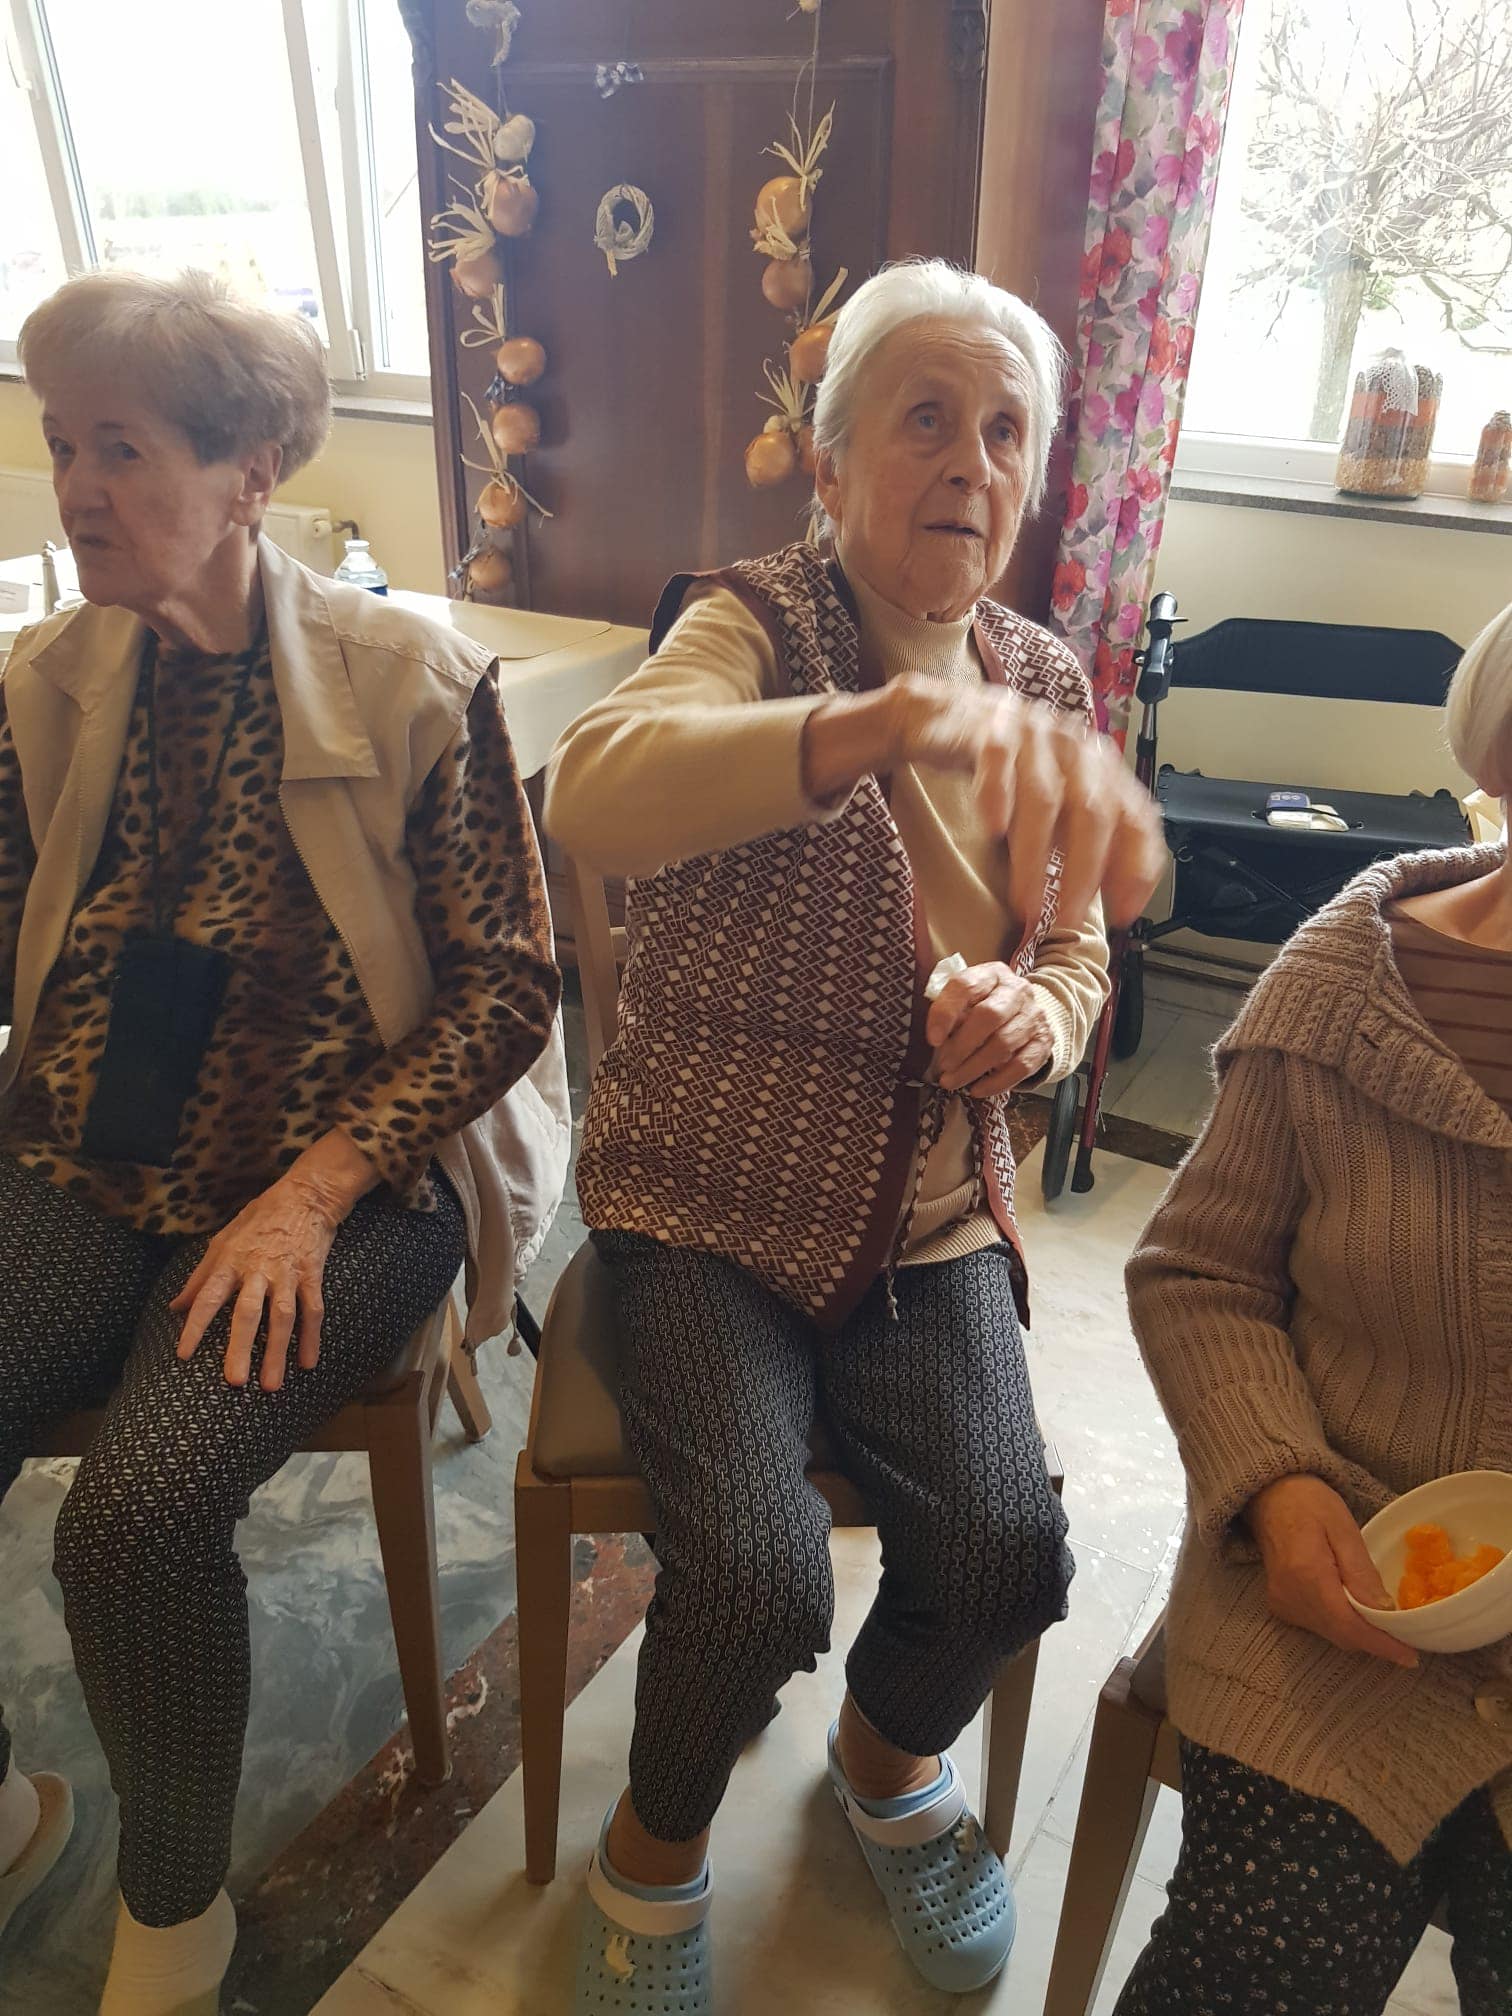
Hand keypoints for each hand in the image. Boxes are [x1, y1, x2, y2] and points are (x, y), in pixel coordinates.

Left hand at [170, 1129, 375, 1390]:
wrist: (306, 1196)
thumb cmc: (259, 1219)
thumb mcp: (222, 1240)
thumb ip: (200, 1276)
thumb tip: (174, 1307)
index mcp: (231, 1261)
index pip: (208, 1297)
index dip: (196, 1326)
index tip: (184, 1355)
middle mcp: (258, 1270)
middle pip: (248, 1313)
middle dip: (240, 1348)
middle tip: (234, 1382)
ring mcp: (288, 1274)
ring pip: (282, 1318)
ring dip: (277, 1352)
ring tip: (271, 1386)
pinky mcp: (313, 1275)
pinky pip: (313, 1310)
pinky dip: (311, 1337)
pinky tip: (308, 1363)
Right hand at [893, 679, 1165, 948]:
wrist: (946, 715)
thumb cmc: (1007, 767)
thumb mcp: (1054, 801)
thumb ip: (1077, 837)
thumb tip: (1098, 895)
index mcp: (1101, 768)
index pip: (1137, 818)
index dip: (1136, 867)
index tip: (1123, 913)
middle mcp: (1075, 748)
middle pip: (1092, 812)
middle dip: (1084, 872)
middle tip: (1068, 919)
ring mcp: (1034, 735)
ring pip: (1043, 797)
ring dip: (1036, 857)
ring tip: (1026, 903)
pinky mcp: (990, 728)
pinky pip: (998, 761)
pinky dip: (997, 796)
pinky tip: (993, 830)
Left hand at [927, 962, 1051, 1094]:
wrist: (1025, 1015)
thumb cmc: (984, 1007)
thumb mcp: (966, 1001)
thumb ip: (951, 1013)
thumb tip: (937, 1041)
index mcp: (991, 974)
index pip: (966, 986)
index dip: (946, 1013)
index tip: (932, 1040)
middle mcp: (1017, 990)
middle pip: (989, 1016)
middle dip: (961, 1045)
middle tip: (943, 1066)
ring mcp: (1034, 1016)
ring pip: (1004, 1043)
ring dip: (974, 1067)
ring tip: (952, 1081)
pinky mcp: (1044, 1042)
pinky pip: (1022, 1066)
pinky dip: (997, 1082)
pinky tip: (977, 1090)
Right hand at [1246, 1474, 1417, 1669]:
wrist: (1269, 1496)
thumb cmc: (1308, 1502)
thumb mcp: (1344, 1527)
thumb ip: (1362, 1571)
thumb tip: (1386, 1613)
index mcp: (1306, 1574)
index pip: (1348, 1625)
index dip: (1381, 1644)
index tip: (1410, 1656)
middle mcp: (1291, 1597)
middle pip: (1342, 1635)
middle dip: (1375, 1641)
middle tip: (1406, 1637)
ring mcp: (1282, 1604)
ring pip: (1332, 1635)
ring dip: (1360, 1633)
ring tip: (1384, 1621)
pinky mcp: (1281, 1606)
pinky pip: (1320, 1626)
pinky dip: (1342, 1624)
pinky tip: (1355, 1608)